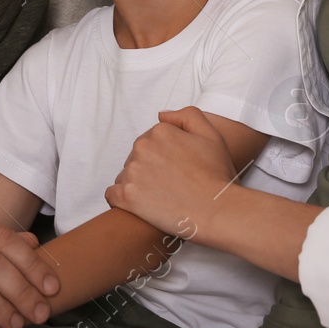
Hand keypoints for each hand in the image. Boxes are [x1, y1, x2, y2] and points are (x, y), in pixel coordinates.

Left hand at [105, 106, 238, 239]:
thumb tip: (161, 117)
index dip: (166, 155)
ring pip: (126, 175)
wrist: (215, 211)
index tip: (178, 169)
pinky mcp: (126, 197)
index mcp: (160, 131)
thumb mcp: (211, 134)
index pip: (152, 140)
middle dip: (150, 168)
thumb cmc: (216, 175)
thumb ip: (187, 116)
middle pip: (138, 156)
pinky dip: (123, 199)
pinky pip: (113, 194)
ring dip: (138, 184)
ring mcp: (132, 173)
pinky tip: (140, 205)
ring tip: (160, 196)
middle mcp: (142, 148)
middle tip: (171, 184)